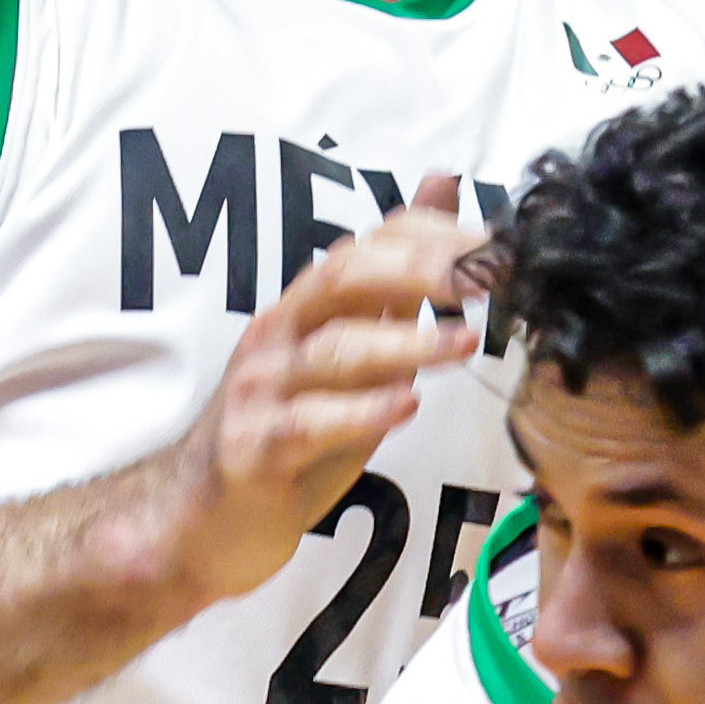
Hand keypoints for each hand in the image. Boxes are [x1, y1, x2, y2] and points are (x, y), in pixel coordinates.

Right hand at [146, 176, 475, 611]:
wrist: (204, 516)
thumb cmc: (292, 426)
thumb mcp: (352, 347)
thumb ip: (396, 277)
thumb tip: (442, 187)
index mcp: (305, 307)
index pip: (367, 245)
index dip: (433, 237)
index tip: (500, 246)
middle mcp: (279, 335)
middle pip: (344, 278)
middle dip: (421, 269)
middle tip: (488, 277)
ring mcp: (262, 389)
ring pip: (333, 350)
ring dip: (406, 341)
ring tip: (465, 343)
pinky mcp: (254, 447)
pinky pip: (308, 422)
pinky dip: (359, 412)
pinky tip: (406, 406)